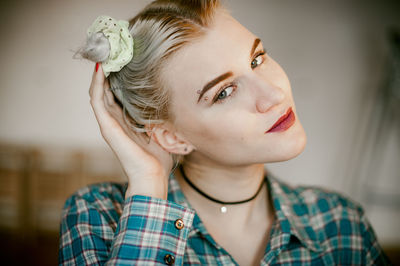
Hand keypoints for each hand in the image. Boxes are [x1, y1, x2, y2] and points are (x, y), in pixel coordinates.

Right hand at [89, 63, 173, 199]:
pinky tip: (102, 69)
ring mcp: (109, 123)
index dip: (119, 76)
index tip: (126, 58)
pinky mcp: (107, 127)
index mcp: (127, 121)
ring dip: (100, 73)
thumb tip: (176, 103)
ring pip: (98, 92)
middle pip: (106, 90)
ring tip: (105, 53)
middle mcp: (115, 120)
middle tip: (113, 49)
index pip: (118, 94)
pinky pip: (97, 100)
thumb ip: (162, 118)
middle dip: (109, 70)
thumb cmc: (159, 159)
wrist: (153, 176)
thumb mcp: (162, 131)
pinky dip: (97, 84)